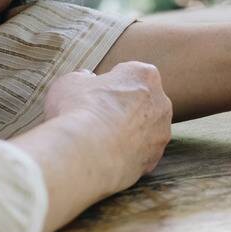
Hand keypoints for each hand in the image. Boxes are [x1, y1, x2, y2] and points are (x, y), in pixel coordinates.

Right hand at [44, 61, 172, 191]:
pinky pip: (142, 153)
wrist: (88, 152)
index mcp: (143, 75)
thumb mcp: (69, 83)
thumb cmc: (79, 111)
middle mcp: (160, 101)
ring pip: (145, 129)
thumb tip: (84, 79)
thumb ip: (81, 78)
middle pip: (143, 102)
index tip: (96, 95)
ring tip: (101, 141)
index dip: (110, 84)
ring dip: (129, 133)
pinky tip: (108, 157)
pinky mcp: (155, 158)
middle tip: (98, 118)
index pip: (130, 74)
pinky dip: (128, 155)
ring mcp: (161, 132)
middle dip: (125, 109)